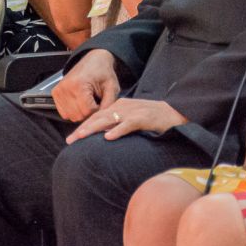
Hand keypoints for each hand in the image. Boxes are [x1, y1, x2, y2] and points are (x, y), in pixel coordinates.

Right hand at [52, 49, 120, 123]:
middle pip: (78, 115)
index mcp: (79, 84)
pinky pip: (64, 113)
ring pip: (70, 116)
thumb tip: (103, 120)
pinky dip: (73, 111)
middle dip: (89, 113)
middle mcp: (65, 88)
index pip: (87, 111)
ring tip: (88, 101)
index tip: (101, 102)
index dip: (97, 110)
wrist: (93, 59)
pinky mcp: (55, 93)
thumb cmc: (103, 72)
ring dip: (81, 113)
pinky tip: (80, 102)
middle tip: (95, 102)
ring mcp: (58, 91)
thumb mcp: (112, 87)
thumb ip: (109, 104)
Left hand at [65, 98, 186, 144]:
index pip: (98, 116)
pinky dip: (117, 130)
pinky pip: (128, 124)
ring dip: (94, 128)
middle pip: (99, 117)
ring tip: (81, 136)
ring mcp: (133, 112)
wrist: (175, 113)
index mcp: (121, 105)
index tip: (73, 137)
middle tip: (70, 140)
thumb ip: (119, 123)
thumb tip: (103, 134)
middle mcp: (124, 106)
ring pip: (109, 119)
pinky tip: (108, 137)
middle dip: (83, 128)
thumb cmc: (154, 119)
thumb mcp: (133, 118)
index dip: (84, 126)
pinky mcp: (144, 118)